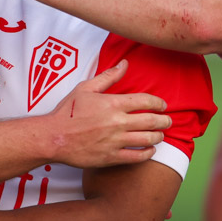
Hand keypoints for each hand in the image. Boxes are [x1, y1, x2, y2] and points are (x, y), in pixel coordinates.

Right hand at [44, 61, 170, 167]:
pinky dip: (148, 153)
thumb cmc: (68, 112)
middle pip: (151, 121)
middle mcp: (117, 122)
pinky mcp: (111, 157)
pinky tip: (150, 150)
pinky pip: (137, 157)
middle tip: (168, 121)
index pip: (145, 101)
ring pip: (147, 139)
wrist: (53, 137)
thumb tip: (124, 63)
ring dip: (158, 136)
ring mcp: (115, 141)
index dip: (158, 103)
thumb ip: (108, 76)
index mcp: (112, 103)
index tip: (162, 105)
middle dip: (164, 120)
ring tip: (160, 135)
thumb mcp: (86, 88)